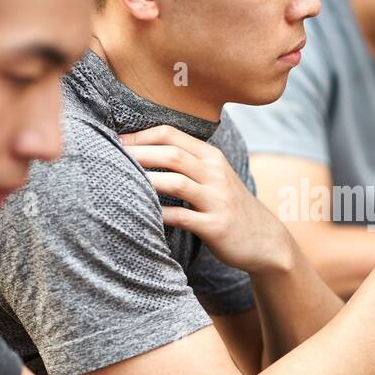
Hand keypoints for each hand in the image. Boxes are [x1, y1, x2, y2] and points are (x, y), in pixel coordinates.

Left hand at [120, 125, 294, 274]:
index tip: (115, 141)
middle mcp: (216, 174)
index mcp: (211, 157)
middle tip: (108, 157)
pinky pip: (183, 217)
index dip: (140, 136)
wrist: (266, 240)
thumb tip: (142, 152)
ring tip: (119, 182)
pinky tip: (141, 214)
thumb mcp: (214, 178)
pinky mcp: (217, 226)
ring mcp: (217, 200)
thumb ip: (187, 163)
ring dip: (146, 180)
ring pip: (177, 182)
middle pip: (172, 153)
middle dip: (137, 153)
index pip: (171, 134)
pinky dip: (159, 214)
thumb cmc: (229, 207)